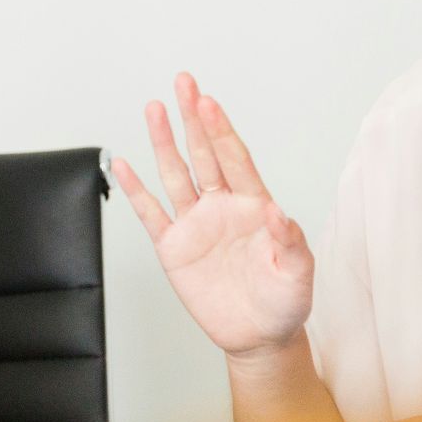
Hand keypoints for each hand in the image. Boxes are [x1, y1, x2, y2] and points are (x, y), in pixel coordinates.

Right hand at [111, 72, 313, 357]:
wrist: (258, 337)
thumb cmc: (284, 303)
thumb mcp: (297, 275)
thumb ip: (289, 243)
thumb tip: (277, 212)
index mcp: (253, 206)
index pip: (234, 159)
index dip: (221, 131)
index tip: (208, 102)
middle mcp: (221, 207)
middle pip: (203, 154)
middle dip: (193, 118)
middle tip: (184, 83)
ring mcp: (196, 224)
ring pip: (176, 174)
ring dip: (164, 142)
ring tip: (154, 109)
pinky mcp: (174, 247)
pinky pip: (151, 213)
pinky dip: (135, 190)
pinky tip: (123, 164)